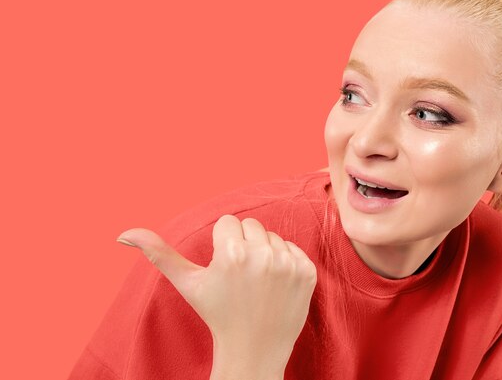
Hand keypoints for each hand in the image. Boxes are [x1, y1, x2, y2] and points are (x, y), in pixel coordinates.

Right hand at [116, 215, 317, 378]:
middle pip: (251, 225)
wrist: (254, 349)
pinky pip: (293, 248)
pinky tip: (275, 285)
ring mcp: (289, 264)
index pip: (227, 223)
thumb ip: (159, 254)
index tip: (225, 270)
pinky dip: (284, 261)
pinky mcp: (307, 272)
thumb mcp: (188, 284)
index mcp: (232, 253)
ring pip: (272, 235)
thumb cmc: (217, 314)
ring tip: (257, 281)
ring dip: (264, 252)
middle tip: (240, 275)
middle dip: (243, 244)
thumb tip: (122, 234)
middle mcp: (263, 255)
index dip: (222, 245)